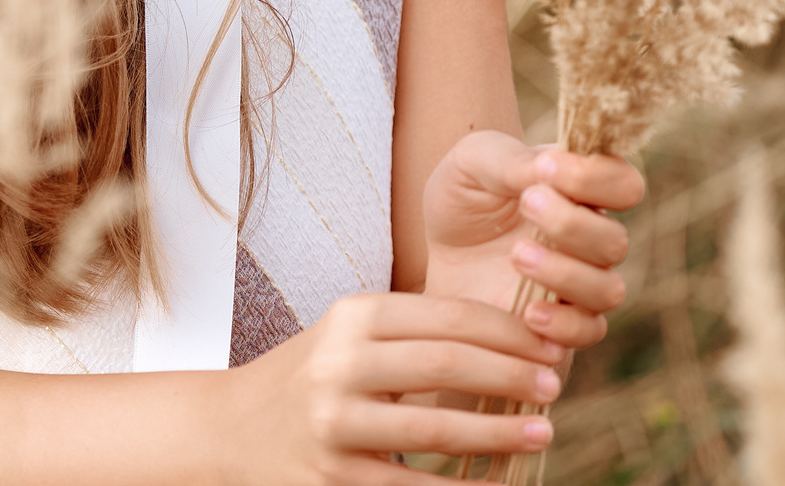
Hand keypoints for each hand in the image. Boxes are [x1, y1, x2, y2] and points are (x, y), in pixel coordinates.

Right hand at [217, 291, 564, 484]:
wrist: (230, 429)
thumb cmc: (314, 378)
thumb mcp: (350, 337)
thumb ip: (415, 334)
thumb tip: (513, 345)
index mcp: (352, 316)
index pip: (446, 315)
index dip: (507, 331)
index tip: (549, 344)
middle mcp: (340, 363)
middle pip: (446, 363)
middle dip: (511, 374)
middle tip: (554, 384)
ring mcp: (335, 422)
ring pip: (435, 427)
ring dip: (499, 432)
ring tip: (542, 433)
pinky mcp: (333, 477)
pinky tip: (497, 485)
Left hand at [421, 131, 643, 352]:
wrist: (434, 250)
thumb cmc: (463, 196)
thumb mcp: (475, 162)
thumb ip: (516, 161)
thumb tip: (551, 167)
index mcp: (582, 190)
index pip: (624, 184)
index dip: (595, 177)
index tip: (545, 168)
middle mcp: (592, 237)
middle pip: (616, 240)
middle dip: (571, 223)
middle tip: (526, 204)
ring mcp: (581, 283)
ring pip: (608, 290)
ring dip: (565, 272)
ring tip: (516, 256)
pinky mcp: (562, 322)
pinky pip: (589, 332)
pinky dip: (564, 324)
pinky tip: (527, 311)